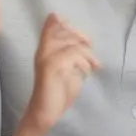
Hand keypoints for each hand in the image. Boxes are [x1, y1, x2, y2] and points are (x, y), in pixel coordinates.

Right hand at [20, 14, 99, 135]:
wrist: (44, 112)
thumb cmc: (58, 91)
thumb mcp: (69, 68)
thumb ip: (73, 53)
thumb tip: (87, 41)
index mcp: (45, 49)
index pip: (51, 25)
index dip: (65, 23)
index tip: (82, 39)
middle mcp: (43, 50)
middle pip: (65, 30)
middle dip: (82, 39)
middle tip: (91, 55)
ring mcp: (46, 58)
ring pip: (73, 44)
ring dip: (87, 55)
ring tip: (92, 67)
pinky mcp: (51, 67)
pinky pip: (72, 55)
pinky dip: (84, 64)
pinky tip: (85, 74)